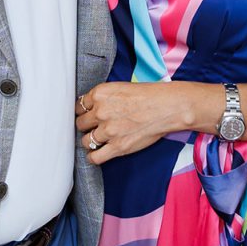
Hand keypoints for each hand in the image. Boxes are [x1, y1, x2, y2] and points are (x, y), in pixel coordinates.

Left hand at [76, 82, 197, 163]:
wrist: (167, 106)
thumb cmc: (149, 96)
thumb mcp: (119, 87)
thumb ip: (103, 98)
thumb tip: (92, 107)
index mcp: (100, 94)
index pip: (79, 106)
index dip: (84, 111)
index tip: (88, 115)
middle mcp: (100, 112)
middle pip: (80, 123)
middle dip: (86, 125)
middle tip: (94, 126)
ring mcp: (108, 130)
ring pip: (85, 141)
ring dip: (90, 140)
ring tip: (98, 139)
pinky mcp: (117, 146)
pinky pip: (95, 157)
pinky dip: (93, 157)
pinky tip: (98, 153)